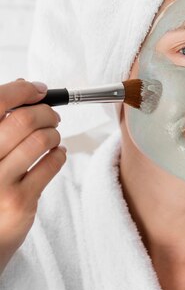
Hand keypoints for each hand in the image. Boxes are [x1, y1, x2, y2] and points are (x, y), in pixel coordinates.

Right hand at [0, 79, 65, 274]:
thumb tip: (25, 87)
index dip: (23, 90)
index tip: (38, 90)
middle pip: (24, 119)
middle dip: (47, 113)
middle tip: (52, 117)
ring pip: (42, 140)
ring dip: (54, 134)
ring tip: (52, 138)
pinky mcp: (20, 201)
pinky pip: (52, 164)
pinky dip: (60, 154)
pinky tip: (56, 155)